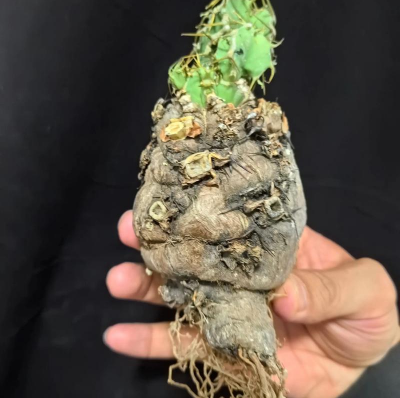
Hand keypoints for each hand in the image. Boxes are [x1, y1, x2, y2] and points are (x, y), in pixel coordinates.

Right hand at [104, 211, 398, 397]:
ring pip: (182, 297)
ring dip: (147, 289)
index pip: (232, 222)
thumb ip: (329, 288)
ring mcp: (231, 310)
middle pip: (196, 256)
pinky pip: (185, 345)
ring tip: (117, 282)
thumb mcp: (364, 289)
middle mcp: (243, 273)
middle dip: (162, 244)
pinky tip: (119, 335)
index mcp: (273, 247)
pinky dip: (152, 341)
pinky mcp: (225, 349)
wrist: (362, 363)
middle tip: (128, 233)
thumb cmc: (367, 312)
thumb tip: (284, 296)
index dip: (201, 211)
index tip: (168, 200)